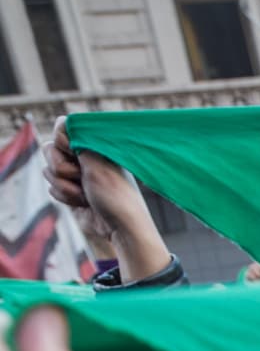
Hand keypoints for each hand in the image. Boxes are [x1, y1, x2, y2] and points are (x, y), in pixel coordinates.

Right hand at [44, 117, 171, 283]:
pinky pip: (52, 187)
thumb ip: (78, 142)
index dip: (62, 140)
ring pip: (48, 170)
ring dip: (65, 185)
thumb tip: (66, 122)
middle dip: (61, 167)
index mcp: (94, 144)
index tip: (74, 152)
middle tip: (81, 176)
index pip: (63, 126)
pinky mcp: (70, 190)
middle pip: (49, 148)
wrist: (119, 227)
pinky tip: (82, 203)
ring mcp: (76, 173)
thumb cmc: (114, 194)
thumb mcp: (96, 163)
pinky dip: (64, 196)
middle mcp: (84, 156)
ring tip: (85, 194)